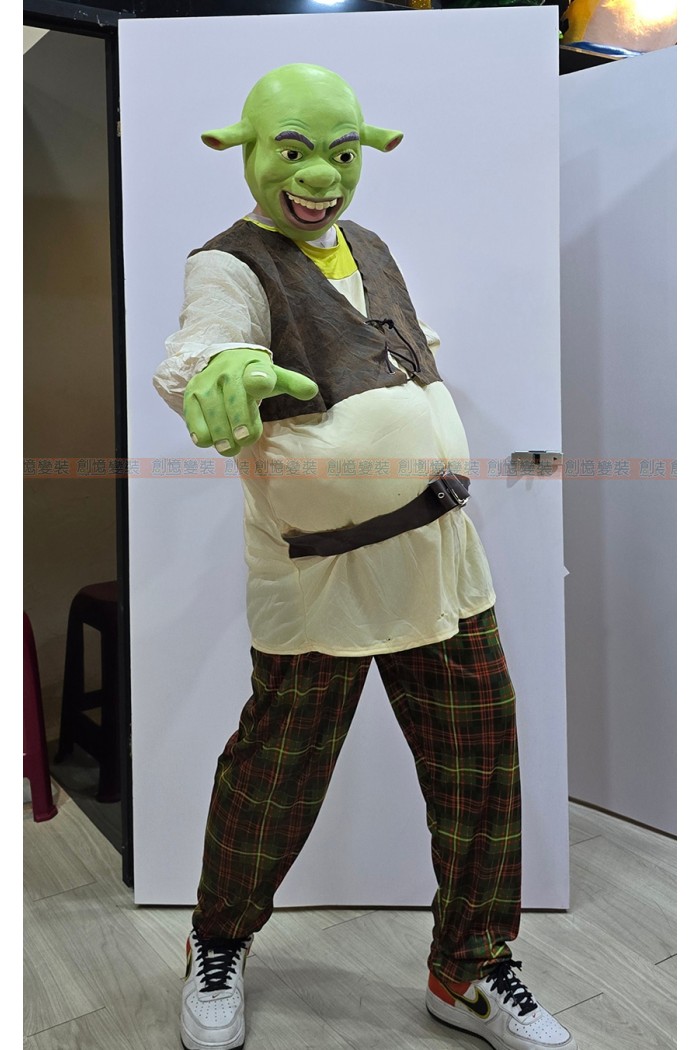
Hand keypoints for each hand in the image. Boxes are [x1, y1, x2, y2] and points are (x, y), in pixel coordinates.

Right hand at [184, 348, 318, 456]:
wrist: (219, 361)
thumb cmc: (252, 375)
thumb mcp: (274, 376)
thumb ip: (293, 384)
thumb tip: (312, 391)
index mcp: (253, 368)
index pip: (257, 373)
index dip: (260, 380)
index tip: (263, 385)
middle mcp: (227, 373)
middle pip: (233, 401)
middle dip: (240, 423)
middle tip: (245, 439)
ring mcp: (206, 384)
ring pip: (212, 414)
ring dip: (221, 435)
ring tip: (230, 448)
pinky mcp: (190, 396)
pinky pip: (194, 421)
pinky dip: (202, 434)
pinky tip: (210, 440)